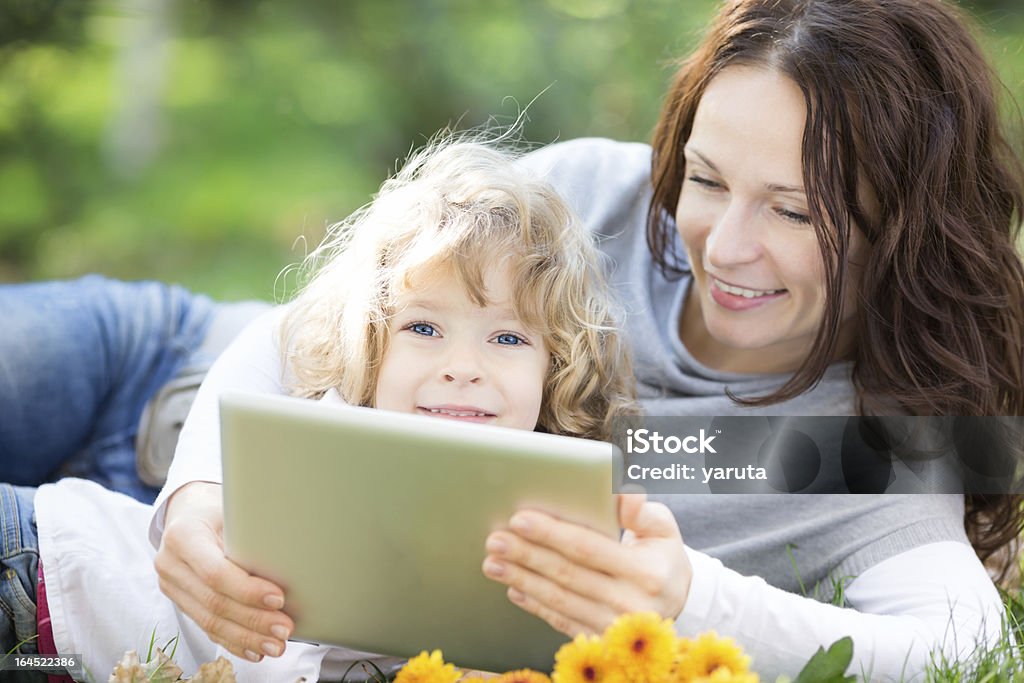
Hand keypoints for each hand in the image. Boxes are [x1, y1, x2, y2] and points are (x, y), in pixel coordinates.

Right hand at [154, 481, 294, 660]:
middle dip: (253, 620)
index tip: (279, 598)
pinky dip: (233, 641)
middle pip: (215, 602)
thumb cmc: (219, 507)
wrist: (189, 510)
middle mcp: (170, 564)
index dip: (248, 590)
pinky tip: (255, 651)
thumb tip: (296, 549)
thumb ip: (251, 529)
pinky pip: (207, 627)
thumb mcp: (232, 507)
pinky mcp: (180, 601)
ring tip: (276, 646)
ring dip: (246, 637)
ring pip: (210, 621)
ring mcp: (171, 586)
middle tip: (285, 630)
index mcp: (183, 536)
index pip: (215, 572)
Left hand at [481, 493, 690, 635]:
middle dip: (526, 555)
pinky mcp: (600, 641)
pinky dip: (534, 605)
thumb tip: (624, 494)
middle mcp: (631, 605)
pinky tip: (513, 588)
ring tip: (493, 562)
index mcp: (647, 573)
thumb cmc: (662, 556)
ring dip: (521, 580)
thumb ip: (641, 511)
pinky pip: (561, 621)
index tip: (520, 518)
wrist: (677, 603)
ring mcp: (613, 628)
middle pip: (566, 574)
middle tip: (495, 539)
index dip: (551, 533)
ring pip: (558, 600)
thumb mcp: (663, 528)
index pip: (588, 548)